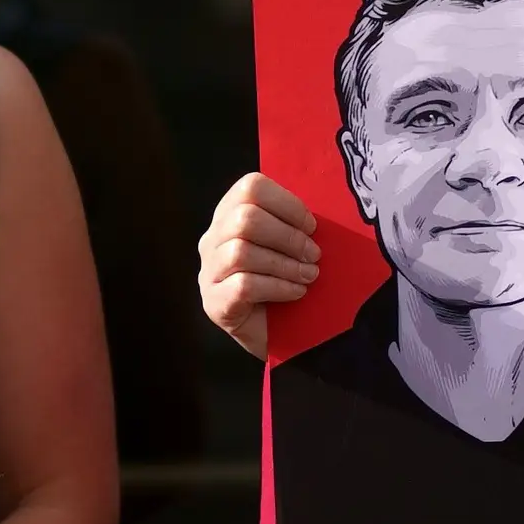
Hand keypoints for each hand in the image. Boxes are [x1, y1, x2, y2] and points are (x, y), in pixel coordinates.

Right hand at [197, 172, 320, 361]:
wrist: (281, 336)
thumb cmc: (288, 283)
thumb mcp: (291, 247)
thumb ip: (295, 225)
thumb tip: (315, 218)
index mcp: (230, 216)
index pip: (249, 188)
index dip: (286, 203)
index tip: (311, 226)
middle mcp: (212, 241)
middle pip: (244, 219)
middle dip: (287, 236)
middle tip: (314, 255)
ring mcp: (208, 273)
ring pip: (241, 252)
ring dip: (284, 264)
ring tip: (309, 276)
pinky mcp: (214, 303)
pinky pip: (243, 286)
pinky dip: (277, 287)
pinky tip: (296, 293)